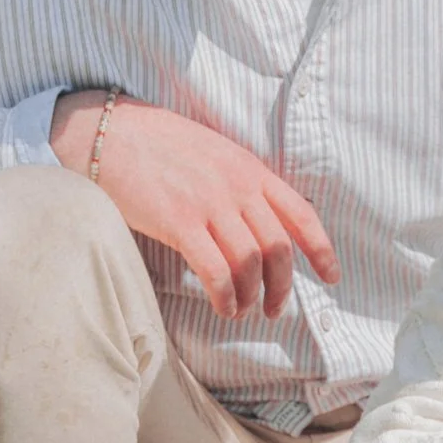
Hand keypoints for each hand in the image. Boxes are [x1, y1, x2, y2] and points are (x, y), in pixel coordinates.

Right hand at [52, 91, 339, 321]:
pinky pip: (214, 270)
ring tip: (245, 310)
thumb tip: (262, 222)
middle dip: (283, 286)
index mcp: (250, 169)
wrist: (111, 132)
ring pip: (250, 262)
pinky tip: (223, 307)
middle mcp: (237, 186)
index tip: (331, 276)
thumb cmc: (160, 145)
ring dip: (253, 295)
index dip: (322, 249)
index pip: (301, 213)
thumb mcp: (216, 154)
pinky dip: (225, 295)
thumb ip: (242, 183)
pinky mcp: (178, 222)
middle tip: (276, 310)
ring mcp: (208, 203)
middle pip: (278, 247)